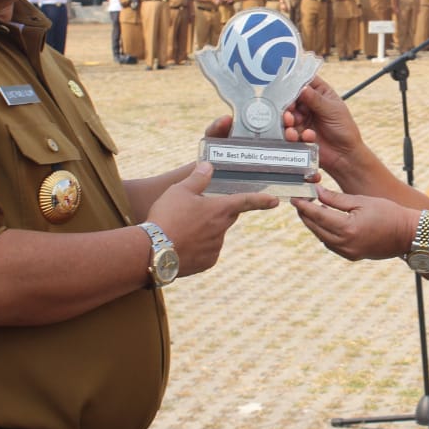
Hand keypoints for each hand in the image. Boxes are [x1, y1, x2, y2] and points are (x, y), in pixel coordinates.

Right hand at [147, 162, 277, 276]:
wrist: (152, 252)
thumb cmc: (167, 217)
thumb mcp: (179, 190)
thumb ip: (197, 178)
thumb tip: (208, 166)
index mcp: (219, 209)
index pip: (245, 201)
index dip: (261, 200)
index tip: (275, 201)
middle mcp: (221, 229)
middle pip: (227, 217)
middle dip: (217, 213)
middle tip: (197, 210)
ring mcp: (215, 247)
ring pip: (215, 235)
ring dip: (204, 231)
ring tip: (180, 229)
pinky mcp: (206, 262)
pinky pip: (206, 251)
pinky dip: (197, 247)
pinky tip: (181, 243)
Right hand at [283, 75, 363, 178]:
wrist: (345, 155)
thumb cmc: (344, 129)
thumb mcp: (332, 111)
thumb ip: (316, 100)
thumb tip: (302, 88)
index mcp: (319, 93)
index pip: (304, 81)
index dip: (295, 82)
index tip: (288, 87)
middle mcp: (308, 104)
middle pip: (291, 98)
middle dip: (287, 104)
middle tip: (288, 110)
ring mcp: (301, 119)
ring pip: (286, 115)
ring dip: (287, 119)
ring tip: (291, 124)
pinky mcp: (297, 134)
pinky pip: (288, 131)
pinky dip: (293, 134)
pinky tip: (305, 136)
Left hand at [291, 186, 410, 261]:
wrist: (408, 234)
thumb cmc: (388, 213)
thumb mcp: (361, 201)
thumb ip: (336, 199)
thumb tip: (317, 192)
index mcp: (347, 228)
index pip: (317, 215)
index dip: (304, 206)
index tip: (295, 197)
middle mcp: (345, 244)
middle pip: (316, 228)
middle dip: (306, 215)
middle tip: (300, 202)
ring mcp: (348, 253)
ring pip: (322, 238)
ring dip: (314, 225)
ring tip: (311, 210)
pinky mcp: (352, 256)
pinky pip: (332, 245)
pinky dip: (325, 234)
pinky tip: (326, 222)